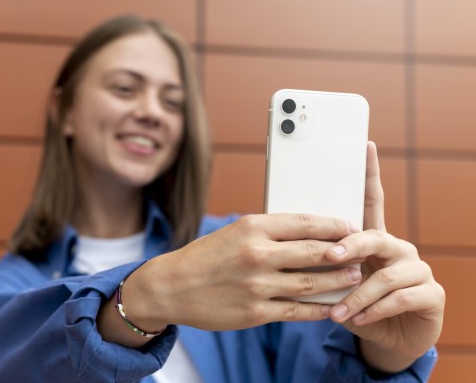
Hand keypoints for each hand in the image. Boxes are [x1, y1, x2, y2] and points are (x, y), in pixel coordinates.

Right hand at [122, 213, 360, 333]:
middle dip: (344, 253)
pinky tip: (334, 306)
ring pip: (312, 283)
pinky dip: (320, 308)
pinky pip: (298, 310)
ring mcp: (257, 285)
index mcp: (251, 227)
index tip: (350, 226)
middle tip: (361, 252)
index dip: (333, 225)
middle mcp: (257, 254)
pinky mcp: (256, 312)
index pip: (304, 222)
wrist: (172, 287)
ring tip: (355, 277)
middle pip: (315, 252)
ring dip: (339, 281)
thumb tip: (307, 234)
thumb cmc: (204, 256)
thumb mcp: (233, 232)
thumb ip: (267, 233)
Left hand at [326, 142, 444, 371]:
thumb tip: (288, 240)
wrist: (386, 338)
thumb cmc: (354, 303)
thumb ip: (323, 262)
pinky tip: (358, 318)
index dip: (370, 174)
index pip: (372, 201)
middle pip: (375, 237)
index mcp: (374, 239)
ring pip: (386, 275)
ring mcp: (417, 270)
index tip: (365, 146)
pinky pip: (401, 298)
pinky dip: (375, 310)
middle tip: (329, 257)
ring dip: (357, 294)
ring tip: (337, 310)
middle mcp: (398, 248)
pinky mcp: (430, 294)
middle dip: (351, 247)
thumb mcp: (335, 281)